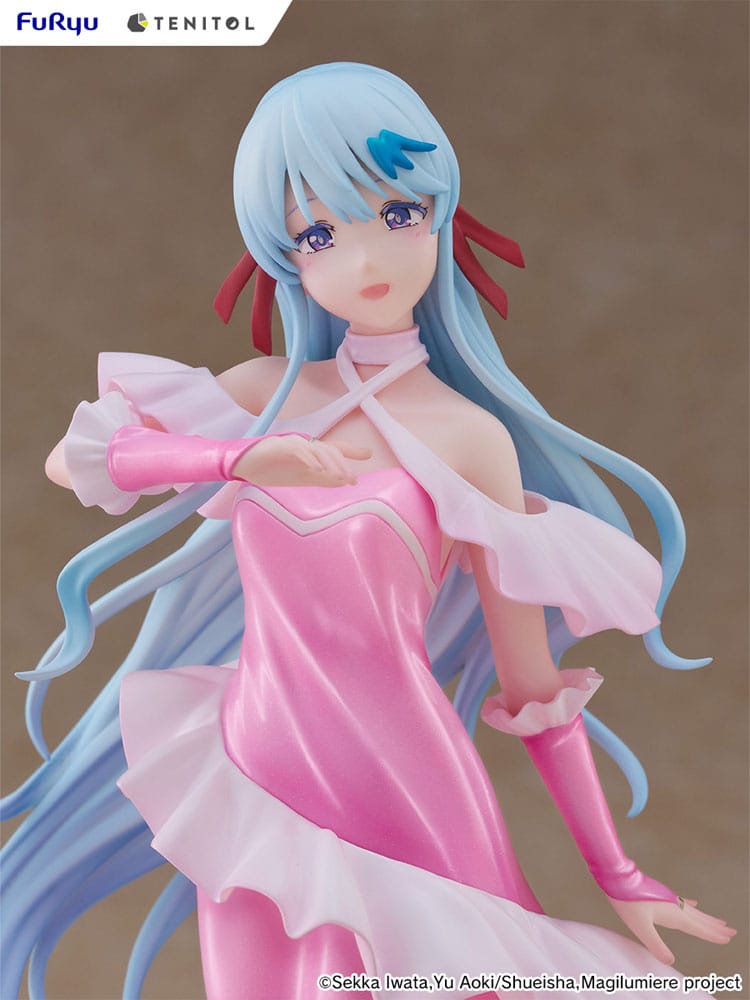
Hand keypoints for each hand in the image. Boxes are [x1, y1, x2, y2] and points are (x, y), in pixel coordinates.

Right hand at [232, 434, 371, 487]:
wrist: (243, 466)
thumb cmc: (271, 470)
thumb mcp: (301, 478)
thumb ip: (322, 478)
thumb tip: (345, 480)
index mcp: (310, 452)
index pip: (334, 448)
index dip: (351, 450)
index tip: (368, 455)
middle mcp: (304, 444)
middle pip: (328, 449)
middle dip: (342, 463)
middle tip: (352, 479)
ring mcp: (292, 443)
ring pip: (316, 448)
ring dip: (329, 462)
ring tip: (339, 475)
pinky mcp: (278, 445)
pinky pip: (297, 449)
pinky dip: (308, 458)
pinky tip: (316, 468)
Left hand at [608, 896, 735, 964]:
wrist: (616, 876)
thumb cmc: (626, 901)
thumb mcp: (640, 926)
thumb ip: (656, 944)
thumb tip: (671, 962)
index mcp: (672, 914)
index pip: (697, 928)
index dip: (712, 934)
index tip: (727, 938)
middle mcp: (674, 905)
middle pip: (699, 919)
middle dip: (715, 927)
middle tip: (732, 932)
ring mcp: (668, 898)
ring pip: (692, 910)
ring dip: (706, 917)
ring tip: (719, 921)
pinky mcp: (661, 893)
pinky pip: (681, 902)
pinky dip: (690, 905)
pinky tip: (694, 903)